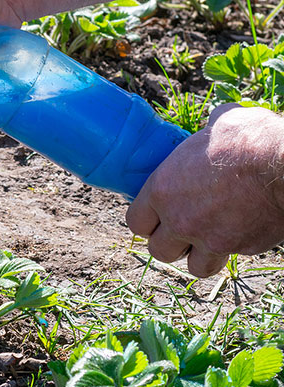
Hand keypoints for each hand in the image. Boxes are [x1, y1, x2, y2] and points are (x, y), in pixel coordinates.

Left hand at [126, 104, 283, 276]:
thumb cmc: (251, 139)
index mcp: (163, 190)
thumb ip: (207, 131)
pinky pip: (227, 259)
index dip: (147, 221)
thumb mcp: (220, 123)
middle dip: (170, 243)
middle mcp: (180, 219)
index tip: (158, 216)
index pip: (135, 222)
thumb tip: (216, 121)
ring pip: (192, 266)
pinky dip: (231, 251)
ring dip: (198, 255)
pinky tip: (238, 233)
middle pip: (158, 250)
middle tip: (183, 229)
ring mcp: (209, 238)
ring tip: (209, 239)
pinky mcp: (239, 248)